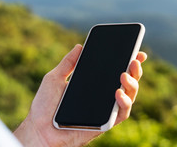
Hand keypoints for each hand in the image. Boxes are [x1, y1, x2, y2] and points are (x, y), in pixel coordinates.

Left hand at [14, 44, 146, 146]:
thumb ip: (67, 63)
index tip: (137, 51)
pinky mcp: (106, 122)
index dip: (130, 61)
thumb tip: (79, 46)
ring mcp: (106, 109)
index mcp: (95, 84)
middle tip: (134, 60)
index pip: (116, 70)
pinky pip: (122, 112)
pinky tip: (118, 92)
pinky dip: (124, 102)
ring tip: (123, 74)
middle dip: (135, 69)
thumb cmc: (45, 107)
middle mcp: (104, 95)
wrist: (39, 130)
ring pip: (130, 95)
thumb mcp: (54, 78)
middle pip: (127, 81)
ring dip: (132, 84)